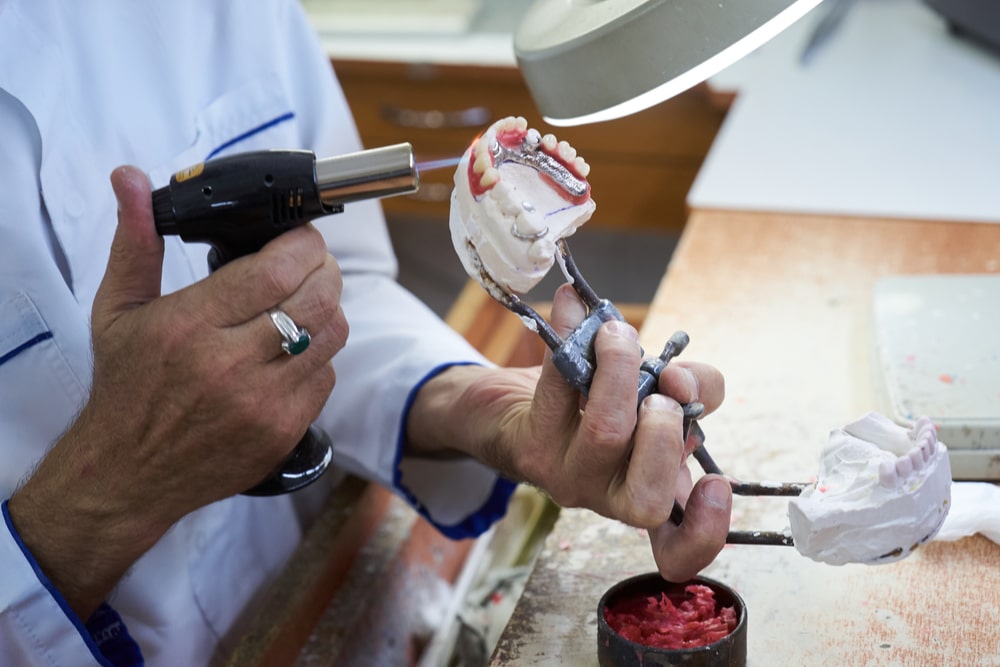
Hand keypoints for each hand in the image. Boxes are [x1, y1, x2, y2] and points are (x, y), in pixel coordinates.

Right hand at [8, 166, 347, 617]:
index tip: (300, 237)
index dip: (304, 244)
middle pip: (319, 298)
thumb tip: (130, 178)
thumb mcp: (119, 309)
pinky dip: (319, 356)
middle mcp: (231, 364)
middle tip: (310, 265)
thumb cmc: (126, 386)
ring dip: (328, 309)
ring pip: (333, 335)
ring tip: (304, 302)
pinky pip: (327, 376)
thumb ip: (135, 240)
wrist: (128, 473)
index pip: (276, 270)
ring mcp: (263, 402)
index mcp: (191, 325)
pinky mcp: (283, 431)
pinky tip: (293, 350)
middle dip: (324, 270)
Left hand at [407, 284, 729, 581]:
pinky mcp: (530, 442)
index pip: (679, 548)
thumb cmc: (601, 406)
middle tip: (664, 391)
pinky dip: (571, 333)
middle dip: (666, 433)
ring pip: (605, 434)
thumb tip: (681, 381)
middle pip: (646, 497)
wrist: (519, 412)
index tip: (718, 484)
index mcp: (650, 491)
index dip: (706, 531)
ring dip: (623, 372)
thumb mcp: (659, 401)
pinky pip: (557, 383)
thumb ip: (693, 389)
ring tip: (619, 337)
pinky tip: (572, 305)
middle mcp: (608, 498)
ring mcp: (565, 476)